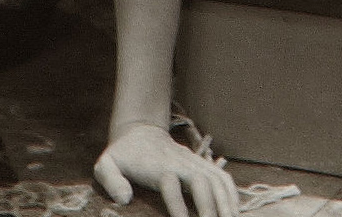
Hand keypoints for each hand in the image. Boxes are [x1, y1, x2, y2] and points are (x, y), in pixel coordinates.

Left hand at [95, 121, 240, 216]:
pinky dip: (231, 193)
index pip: (171, 184)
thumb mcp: (106, 165)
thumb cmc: (123, 155)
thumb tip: (124, 200)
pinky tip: (235, 211)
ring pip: (215, 179)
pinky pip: (221, 176)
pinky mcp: (200, 164)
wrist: (141, 131)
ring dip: (226, 202)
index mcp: (158, 166)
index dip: (178, 205)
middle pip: (201, 182)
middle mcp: (180, 163)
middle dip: (210, 208)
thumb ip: (111, 180)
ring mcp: (193, 162)